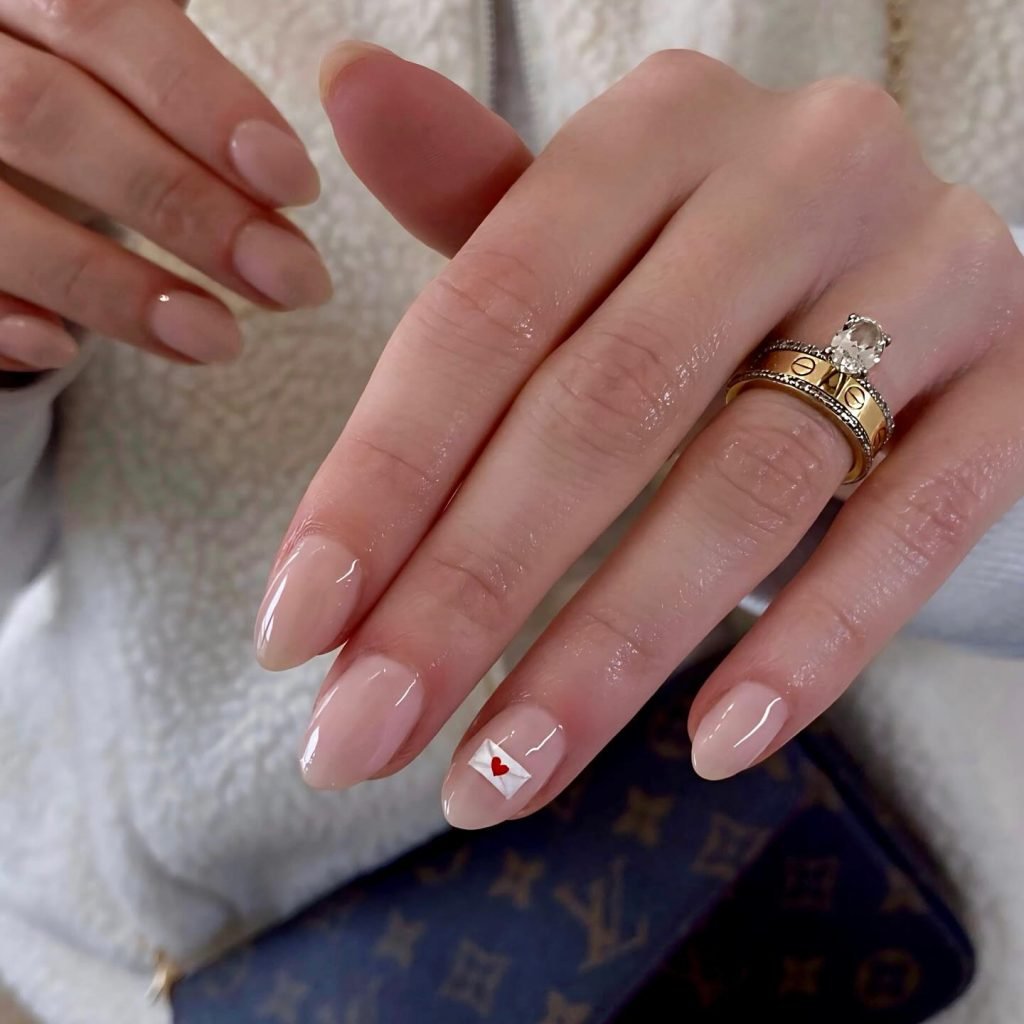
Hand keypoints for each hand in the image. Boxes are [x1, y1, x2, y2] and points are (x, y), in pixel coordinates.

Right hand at [0, 0, 329, 372]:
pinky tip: (64, 351)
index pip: (100, 17)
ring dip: (109, 286)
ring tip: (220, 340)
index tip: (296, 185)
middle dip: (184, 207)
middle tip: (293, 280)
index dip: (201, 102)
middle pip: (49, 118)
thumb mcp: (115, 36)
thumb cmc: (74, 77)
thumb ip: (177, 56)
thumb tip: (348, 70)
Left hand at [259, 43, 1023, 827]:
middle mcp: (795, 176)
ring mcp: (927, 274)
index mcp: (660, 129)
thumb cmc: (707, 265)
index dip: (381, 481)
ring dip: (605, 654)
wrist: (907, 269)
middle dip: (466, 595)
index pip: (486, 316)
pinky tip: (709, 745)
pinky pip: (915, 528)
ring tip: (497, 775)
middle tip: (364, 735)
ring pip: (746, 485)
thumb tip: (345, 92)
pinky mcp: (1016, 385)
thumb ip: (478, 202)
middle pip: (601, 411)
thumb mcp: (596, 224)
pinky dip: (808, 644)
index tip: (298, 628)